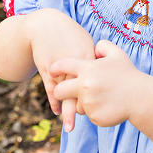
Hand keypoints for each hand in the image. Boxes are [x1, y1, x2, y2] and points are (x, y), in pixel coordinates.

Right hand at [27, 9, 95, 131]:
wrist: (45, 25)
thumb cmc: (69, 34)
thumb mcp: (86, 42)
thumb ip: (96, 58)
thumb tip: (107, 70)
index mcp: (88, 57)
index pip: (97, 81)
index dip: (101, 95)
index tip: (107, 105)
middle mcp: (75, 64)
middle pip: (82, 91)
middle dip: (85, 107)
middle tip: (92, 120)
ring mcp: (60, 68)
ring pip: (64, 94)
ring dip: (67, 111)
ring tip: (70, 127)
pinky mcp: (46, 70)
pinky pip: (50, 89)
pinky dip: (54, 101)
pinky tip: (57, 111)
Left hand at [51, 40, 149, 127]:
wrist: (141, 98)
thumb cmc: (129, 75)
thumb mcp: (118, 54)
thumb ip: (103, 46)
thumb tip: (92, 47)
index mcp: (88, 68)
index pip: (62, 66)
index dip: (54, 68)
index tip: (52, 71)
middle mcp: (85, 85)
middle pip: (59, 91)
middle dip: (60, 91)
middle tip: (65, 91)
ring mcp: (89, 103)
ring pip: (75, 105)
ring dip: (82, 103)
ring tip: (100, 98)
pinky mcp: (94, 116)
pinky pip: (88, 115)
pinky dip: (95, 111)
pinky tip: (107, 106)